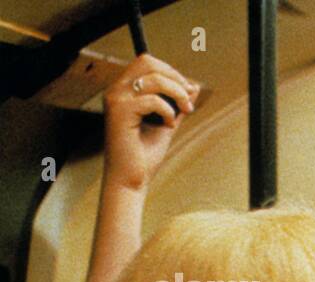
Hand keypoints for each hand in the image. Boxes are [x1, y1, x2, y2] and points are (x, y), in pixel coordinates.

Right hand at [103, 53, 198, 190]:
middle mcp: (116, 91)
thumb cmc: (144, 155)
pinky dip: (167, 111)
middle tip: (187, 102)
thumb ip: (177, 105)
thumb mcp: (167, 124)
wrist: (130, 180)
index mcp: (124, 91)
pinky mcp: (119, 113)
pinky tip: (168, 126)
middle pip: (148, 62)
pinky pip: (151, 100)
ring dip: (176, 94)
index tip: (187, 92)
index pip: (146, 62)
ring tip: (183, 113)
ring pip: (153, 78)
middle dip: (175, 78)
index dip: (172, 72)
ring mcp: (115, 100)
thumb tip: (193, 87)